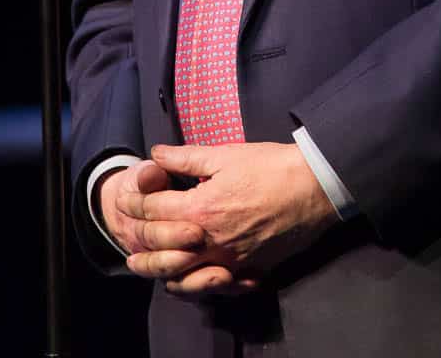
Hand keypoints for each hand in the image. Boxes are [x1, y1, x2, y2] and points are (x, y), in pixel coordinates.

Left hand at [118, 142, 338, 294]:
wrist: (316, 187)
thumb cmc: (271, 166)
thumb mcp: (225, 154)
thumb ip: (184, 157)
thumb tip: (155, 153)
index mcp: (200, 208)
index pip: (152, 210)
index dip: (133, 202)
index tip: (124, 198)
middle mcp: (210, 240)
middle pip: (159, 248)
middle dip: (137, 237)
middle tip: (126, 232)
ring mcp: (229, 260)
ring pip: (182, 276)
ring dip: (158, 269)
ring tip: (143, 264)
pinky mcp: (248, 269)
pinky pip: (213, 286)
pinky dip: (193, 284)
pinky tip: (184, 277)